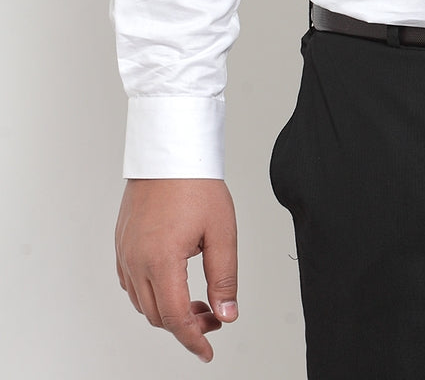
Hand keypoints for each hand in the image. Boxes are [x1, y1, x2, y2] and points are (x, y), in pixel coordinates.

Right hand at [115, 178, 237, 362]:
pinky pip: (131, 283)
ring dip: (168, 310)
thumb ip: (225, 277)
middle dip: (186, 324)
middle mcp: (136, 260)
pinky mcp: (122, 243)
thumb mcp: (222, 232)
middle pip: (157, 315)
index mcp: (161, 260)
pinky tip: (172, 283)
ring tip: (197, 300)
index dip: (193, 339)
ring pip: (142, 302)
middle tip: (214, 317)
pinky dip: (151, 293)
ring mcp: (125, 252)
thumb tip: (227, 314)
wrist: (171, 150)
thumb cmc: (196, 183)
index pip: (175, 318)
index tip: (207, 351)